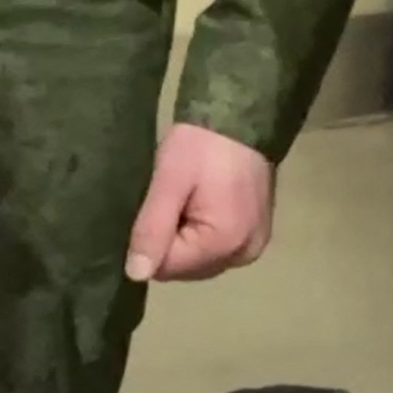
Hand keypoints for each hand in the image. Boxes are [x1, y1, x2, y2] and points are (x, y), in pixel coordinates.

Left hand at [124, 124, 274, 282]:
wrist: (241, 117)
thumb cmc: (202, 145)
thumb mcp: (169, 181)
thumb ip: (152, 229)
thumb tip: (136, 275)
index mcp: (223, 244)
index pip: (167, 268)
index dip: (151, 242)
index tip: (155, 207)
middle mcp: (243, 255)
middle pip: (186, 269)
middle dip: (169, 244)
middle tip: (171, 202)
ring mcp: (252, 249)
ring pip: (201, 263)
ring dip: (185, 242)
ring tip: (186, 203)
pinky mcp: (256, 239)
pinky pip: (218, 252)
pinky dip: (203, 238)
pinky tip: (200, 209)